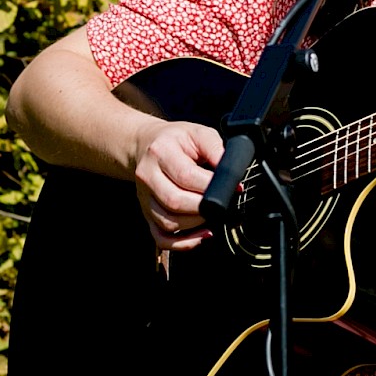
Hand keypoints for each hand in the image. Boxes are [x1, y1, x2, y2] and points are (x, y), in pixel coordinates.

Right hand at [133, 119, 222, 250]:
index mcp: (161, 152)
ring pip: (167, 222)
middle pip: (175, 201)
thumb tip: (231, 173)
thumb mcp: (198, 133)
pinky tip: (199, 237)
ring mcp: (144, 198)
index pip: (186, 176)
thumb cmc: (176, 139)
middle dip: (204, 208)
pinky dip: (181, 243)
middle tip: (222, 205)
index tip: (232, 189)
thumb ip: (216, 149)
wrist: (145, 144)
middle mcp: (147, 176)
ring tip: (213, 217)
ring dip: (195, 225)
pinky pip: (160, 237)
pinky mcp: (145, 213)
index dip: (211, 187)